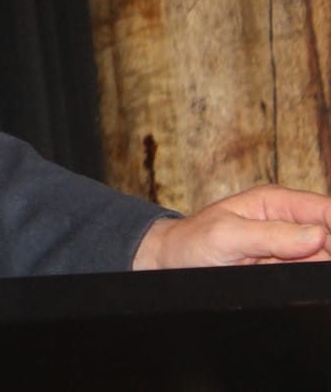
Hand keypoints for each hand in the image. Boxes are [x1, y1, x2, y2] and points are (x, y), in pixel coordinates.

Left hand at [133, 184, 330, 268]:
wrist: (172, 264)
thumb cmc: (192, 242)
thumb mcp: (224, 235)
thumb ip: (269, 235)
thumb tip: (317, 235)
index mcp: (275, 203)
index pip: (326, 209)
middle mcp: (288, 222)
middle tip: (310, 263)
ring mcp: (290, 248)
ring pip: (326, 256)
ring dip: (323, 266)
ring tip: (293, 271)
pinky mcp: (287, 270)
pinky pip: (312, 275)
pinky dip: (314, 280)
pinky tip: (306, 284)